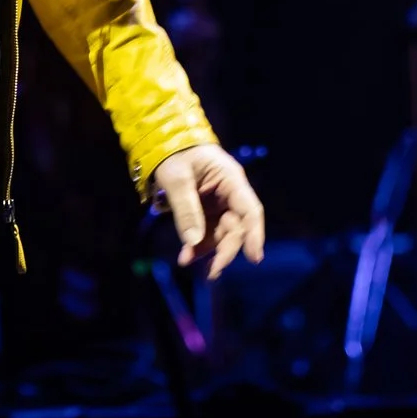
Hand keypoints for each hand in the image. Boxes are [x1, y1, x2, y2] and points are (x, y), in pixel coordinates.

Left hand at [150, 144, 266, 280]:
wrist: (162, 144)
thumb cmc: (174, 154)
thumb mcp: (177, 179)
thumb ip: (186, 209)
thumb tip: (194, 242)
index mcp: (231, 180)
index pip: (250, 210)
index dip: (254, 235)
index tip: (254, 258)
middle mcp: (229, 194)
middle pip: (236, 228)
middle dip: (226, 251)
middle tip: (212, 272)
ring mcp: (219, 205)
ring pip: (222, 235)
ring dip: (208, 252)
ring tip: (187, 262)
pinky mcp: (207, 213)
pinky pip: (207, 234)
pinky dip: (197, 247)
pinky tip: (185, 257)